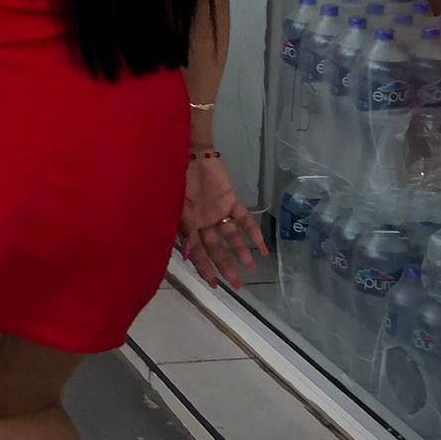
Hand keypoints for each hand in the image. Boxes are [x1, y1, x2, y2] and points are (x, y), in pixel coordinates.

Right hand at [180, 154, 267, 288]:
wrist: (189, 154)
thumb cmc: (178, 180)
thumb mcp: (179, 208)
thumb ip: (186, 231)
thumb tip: (189, 256)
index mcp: (187, 224)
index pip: (197, 252)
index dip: (205, 268)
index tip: (214, 285)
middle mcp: (203, 222)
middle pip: (216, 248)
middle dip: (226, 266)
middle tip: (238, 285)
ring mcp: (217, 211)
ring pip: (231, 236)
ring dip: (241, 252)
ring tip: (251, 269)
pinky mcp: (230, 200)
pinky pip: (244, 219)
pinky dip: (254, 233)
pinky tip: (262, 248)